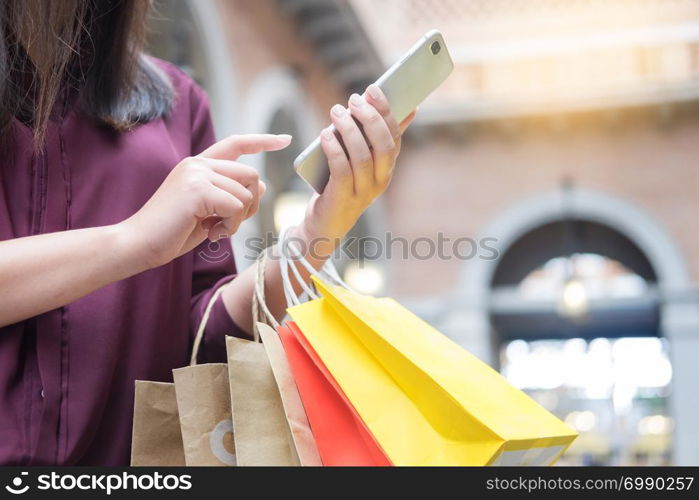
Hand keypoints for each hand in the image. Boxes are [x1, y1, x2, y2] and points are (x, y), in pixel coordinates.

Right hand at [120, 134, 290, 267]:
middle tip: (227, 224)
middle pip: (250, 174)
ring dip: (238, 219)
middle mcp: (198, 163)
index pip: (236, 143)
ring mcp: (197, 174)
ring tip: (214, 230)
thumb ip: (231, 196)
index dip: (262, 141)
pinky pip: (236, 206)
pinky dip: (230, 225)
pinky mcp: (197, 190)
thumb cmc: (172, 232)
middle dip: (250, 205)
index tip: (285, 140)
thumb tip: (261, 185)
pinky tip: (211, 233)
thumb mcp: (208, 212)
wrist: (138, 244)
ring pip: (246, 193)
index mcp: (198, 165)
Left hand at [299, 84, 415, 255]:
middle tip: (354, 99)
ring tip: (336, 112)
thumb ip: (375, 138)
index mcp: (387, 169)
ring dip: (349, 130)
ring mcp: (363, 192)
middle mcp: (380, 181)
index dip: (386, 112)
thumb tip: (406, 109)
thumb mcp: (360, 161)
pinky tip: (325, 134)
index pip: (394, 137)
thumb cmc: (341, 186)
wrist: (325, 224)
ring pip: (362, 157)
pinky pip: (342, 171)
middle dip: (370, 118)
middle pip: (383, 146)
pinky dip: (334, 149)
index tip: (374, 89)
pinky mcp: (342, 198)